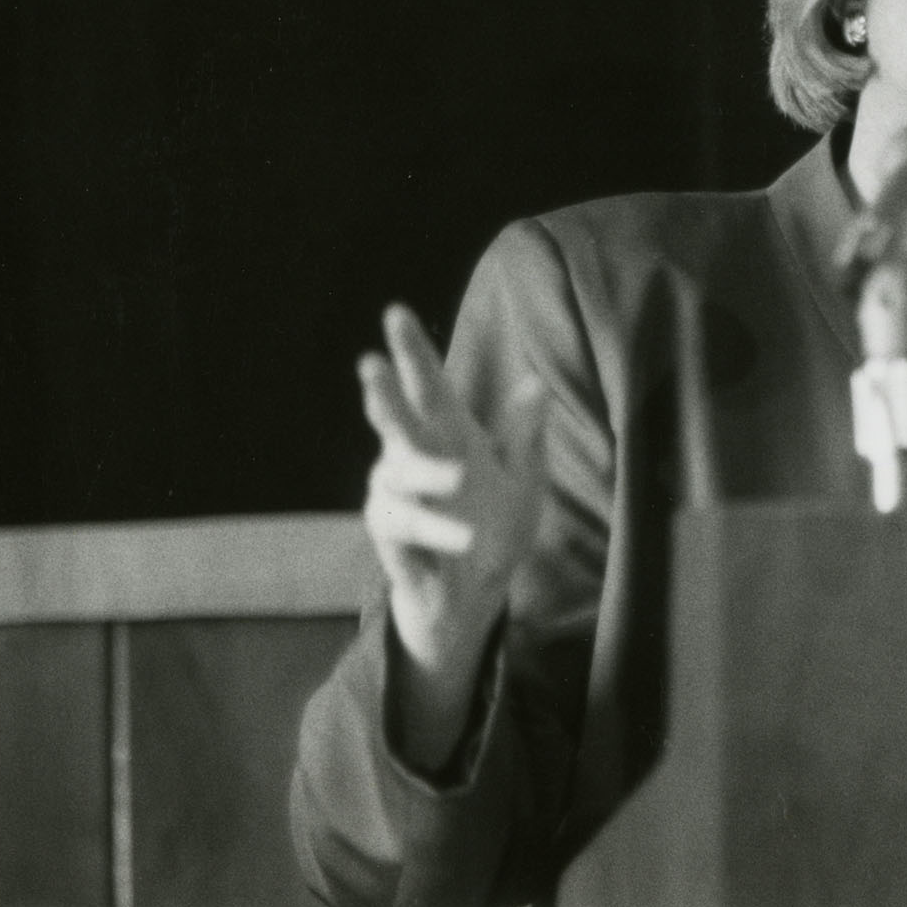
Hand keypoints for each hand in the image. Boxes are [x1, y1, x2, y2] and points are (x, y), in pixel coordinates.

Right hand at [358, 302, 549, 770]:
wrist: (478, 594)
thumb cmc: (497, 527)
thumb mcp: (524, 481)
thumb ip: (525, 436)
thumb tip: (536, 383)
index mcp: (449, 434)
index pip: (427, 384)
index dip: (412, 349)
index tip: (395, 312)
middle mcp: (414, 455)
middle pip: (392, 416)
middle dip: (382, 390)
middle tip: (370, 363)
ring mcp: (395, 492)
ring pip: (401, 473)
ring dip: (429, 475)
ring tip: (460, 479)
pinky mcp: (389, 531)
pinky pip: (406, 522)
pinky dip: (436, 528)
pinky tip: (463, 537)